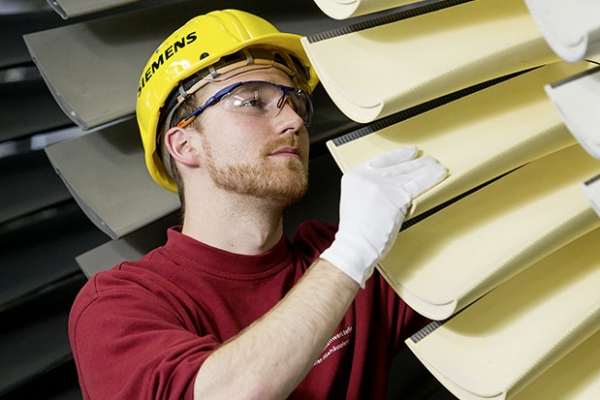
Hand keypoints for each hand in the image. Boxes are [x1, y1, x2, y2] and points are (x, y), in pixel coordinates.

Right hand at [320, 147, 446, 286]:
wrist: (356, 246)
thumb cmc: (356, 232)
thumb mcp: (355, 201)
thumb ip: (369, 189)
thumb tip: (390, 184)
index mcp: (354, 176)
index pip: (380, 160)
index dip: (398, 155)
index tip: (409, 153)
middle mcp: (367, 178)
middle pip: (397, 166)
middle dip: (416, 162)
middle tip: (428, 160)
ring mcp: (382, 186)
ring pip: (409, 173)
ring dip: (426, 168)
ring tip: (437, 166)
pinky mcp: (396, 197)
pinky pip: (417, 184)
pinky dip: (430, 178)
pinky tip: (438, 174)